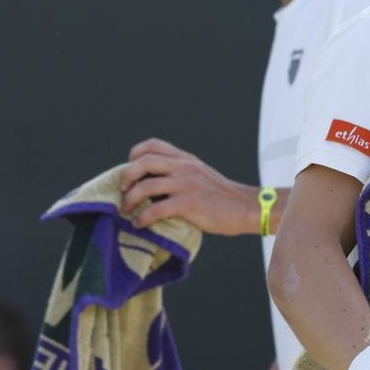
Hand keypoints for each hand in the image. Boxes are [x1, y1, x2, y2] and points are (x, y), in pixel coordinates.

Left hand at [118, 138, 268, 235]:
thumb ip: (182, 175)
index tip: (130, 170)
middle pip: (143, 162)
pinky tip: (140, 224)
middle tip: (122, 191)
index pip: (153, 145)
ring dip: (130, 200)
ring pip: (145, 186)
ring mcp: (186, 184)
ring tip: (126, 211)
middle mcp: (184, 167)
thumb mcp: (202, 176)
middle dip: (126, 176)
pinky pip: (155, 210)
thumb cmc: (224, 197)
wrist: (246, 207)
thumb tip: (155, 185)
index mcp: (187, 160)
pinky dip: (142, 218)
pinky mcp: (189, 204)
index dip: (135, 155)